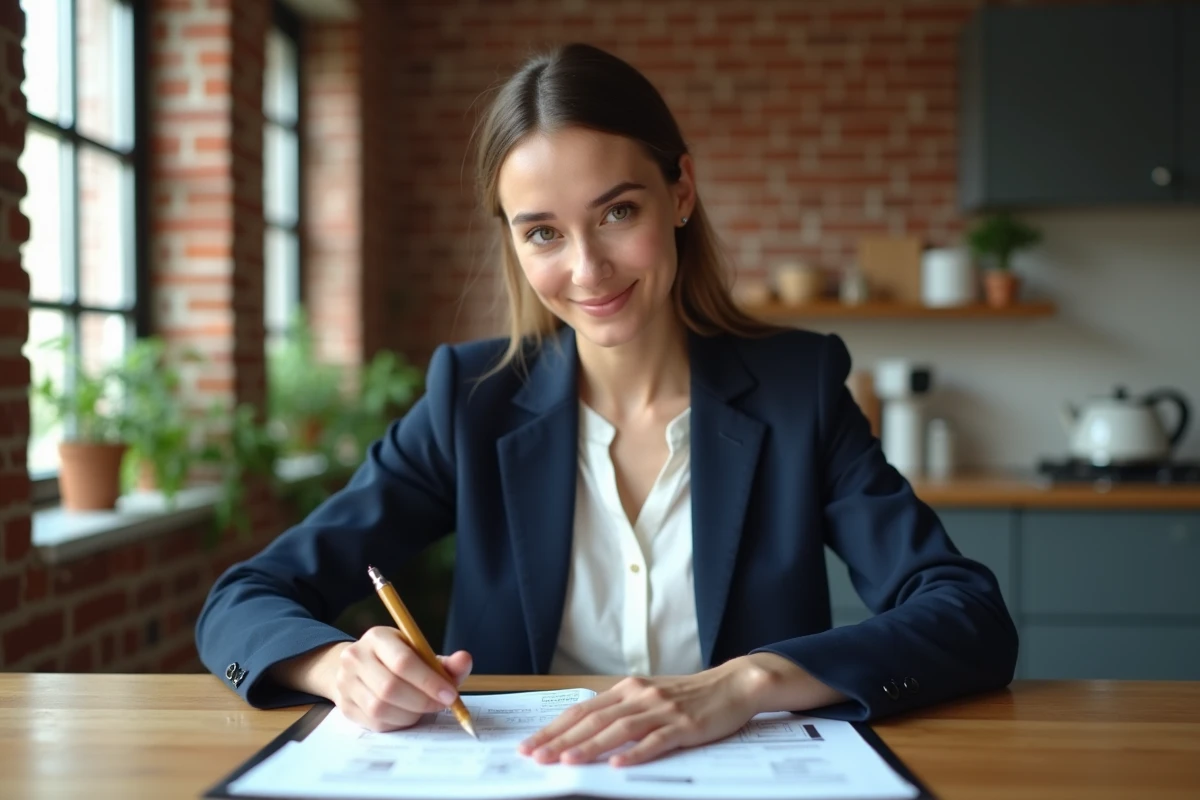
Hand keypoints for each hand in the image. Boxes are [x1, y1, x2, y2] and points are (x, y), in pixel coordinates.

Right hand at [329, 627, 472, 731]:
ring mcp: (345, 682)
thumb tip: (465, 660)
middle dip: (422, 701)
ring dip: (410, 714)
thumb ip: (444, 662)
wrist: (360, 667)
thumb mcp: (419, 653)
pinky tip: (407, 714)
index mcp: (377, 637)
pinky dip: (397, 723)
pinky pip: (375, 723)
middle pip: (390, 688)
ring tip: (423, 708)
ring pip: (381, 708)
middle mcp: (355, 657)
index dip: (429, 681)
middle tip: (441, 705)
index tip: (450, 694)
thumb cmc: (397, 660)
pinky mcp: (344, 706)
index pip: (403, 661)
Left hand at [517, 659, 766, 767]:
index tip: (531, 743)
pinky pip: (656, 741)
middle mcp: (640, 696)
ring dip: (590, 746)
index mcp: (628, 689)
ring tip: (566, 761)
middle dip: (560, 739)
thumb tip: (587, 730)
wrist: (734, 684)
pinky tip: (618, 765)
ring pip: (618, 730)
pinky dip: (635, 754)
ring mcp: (662, 710)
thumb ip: (622, 710)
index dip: (554, 727)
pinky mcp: (684, 724)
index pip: (582, 709)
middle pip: (593, 719)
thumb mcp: (651, 696)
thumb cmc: (691, 695)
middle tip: (535, 756)